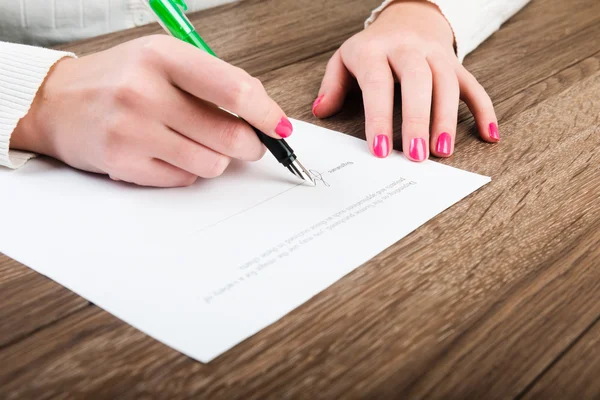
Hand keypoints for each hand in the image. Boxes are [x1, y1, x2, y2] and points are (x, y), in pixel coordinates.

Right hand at [11, 35, 293, 186]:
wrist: (56, 102)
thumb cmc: (119, 79)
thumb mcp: (163, 60)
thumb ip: (212, 82)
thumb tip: (264, 113)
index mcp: (162, 56)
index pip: (234, 90)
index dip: (267, 113)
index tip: (280, 126)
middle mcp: (145, 91)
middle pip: (230, 135)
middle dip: (251, 145)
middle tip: (250, 144)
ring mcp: (131, 130)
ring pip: (212, 163)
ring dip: (219, 159)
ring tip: (200, 144)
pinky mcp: (124, 163)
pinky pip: (185, 179)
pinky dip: (190, 170)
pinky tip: (171, 153)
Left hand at [313, 0, 498, 160]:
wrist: (406, 18)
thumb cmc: (372, 49)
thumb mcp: (344, 60)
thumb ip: (332, 85)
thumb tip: (322, 112)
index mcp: (375, 50)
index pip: (377, 83)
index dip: (378, 117)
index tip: (379, 150)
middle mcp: (408, 49)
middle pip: (417, 81)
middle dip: (417, 119)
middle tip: (416, 156)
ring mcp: (435, 55)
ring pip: (446, 83)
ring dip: (447, 119)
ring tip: (443, 151)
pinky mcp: (456, 64)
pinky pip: (473, 85)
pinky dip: (484, 110)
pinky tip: (489, 136)